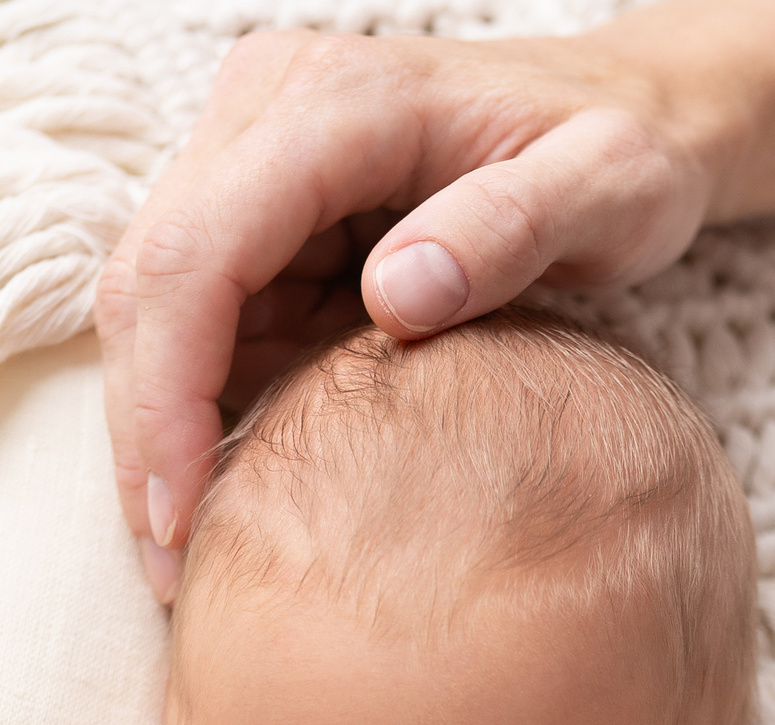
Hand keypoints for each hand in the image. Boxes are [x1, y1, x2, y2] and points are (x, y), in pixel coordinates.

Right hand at [97, 24, 720, 596]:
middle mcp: (269, 112)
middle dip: (143, 432)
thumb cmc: (627, 151)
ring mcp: (254, 158)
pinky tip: (226, 500)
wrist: (631, 118)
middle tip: (170, 571)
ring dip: (156, 432)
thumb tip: (395, 295)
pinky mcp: (261, 214)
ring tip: (186, 561)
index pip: (200, 249)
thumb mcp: (613, 184)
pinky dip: (194, 411)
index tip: (184, 515)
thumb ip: (519, 226)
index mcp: (339, 102)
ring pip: (153, 305)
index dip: (171, 391)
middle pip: (150, 280)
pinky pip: (197, 318)